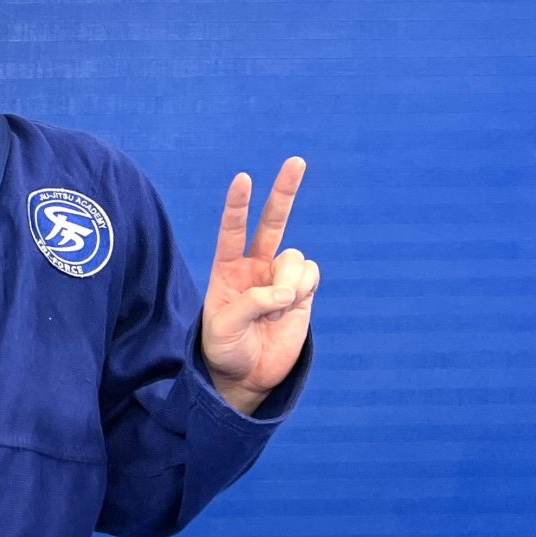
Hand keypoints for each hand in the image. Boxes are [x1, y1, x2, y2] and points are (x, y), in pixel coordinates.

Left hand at [200, 157, 318, 412]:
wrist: (245, 375)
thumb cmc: (224, 349)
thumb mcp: (224, 328)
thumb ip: (250, 304)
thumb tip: (284, 292)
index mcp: (227, 268)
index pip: (232, 229)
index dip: (238, 205)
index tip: (243, 179)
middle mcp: (255, 266)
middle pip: (272, 221)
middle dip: (284, 191)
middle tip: (296, 161)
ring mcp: (281, 277)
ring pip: (295, 259)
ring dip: (290, 282)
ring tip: (277, 309)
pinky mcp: (303, 291)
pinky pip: (311, 276)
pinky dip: (304, 290)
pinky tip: (292, 308)